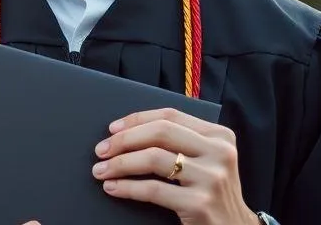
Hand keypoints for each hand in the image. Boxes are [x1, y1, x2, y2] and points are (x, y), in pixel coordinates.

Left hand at [91, 108, 256, 224]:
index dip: (137, 119)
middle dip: (124, 140)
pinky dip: (127, 187)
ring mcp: (211, 178)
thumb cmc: (212, 192)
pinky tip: (113, 187)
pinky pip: (153, 189)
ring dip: (120, 163)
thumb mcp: (207, 160)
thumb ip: (182, 142)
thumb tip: (128, 132)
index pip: (170, 116)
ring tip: (101, 170)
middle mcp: (219, 152)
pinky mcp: (200, 203)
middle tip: (101, 150)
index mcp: (220, 135)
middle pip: (160, 133)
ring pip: (153, 159)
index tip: (112, 128)